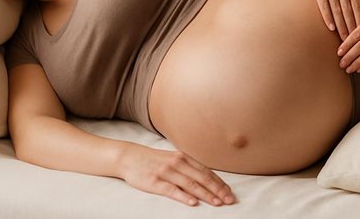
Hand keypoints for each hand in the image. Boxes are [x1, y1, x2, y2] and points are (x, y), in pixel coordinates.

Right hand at [119, 144, 235, 206]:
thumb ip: (188, 167)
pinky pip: (172, 190)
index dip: (219, 183)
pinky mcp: (155, 182)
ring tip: (217, 203)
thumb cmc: (153, 160)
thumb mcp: (173, 159)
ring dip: (205, 195)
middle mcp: (178, 163)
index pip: (206, 171)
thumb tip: (207, 178)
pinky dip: (184, 196)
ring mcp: (166, 172)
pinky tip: (193, 202)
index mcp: (184, 158)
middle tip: (229, 200)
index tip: (230, 192)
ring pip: (190, 184)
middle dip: (217, 190)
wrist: (129, 157)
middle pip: (202, 178)